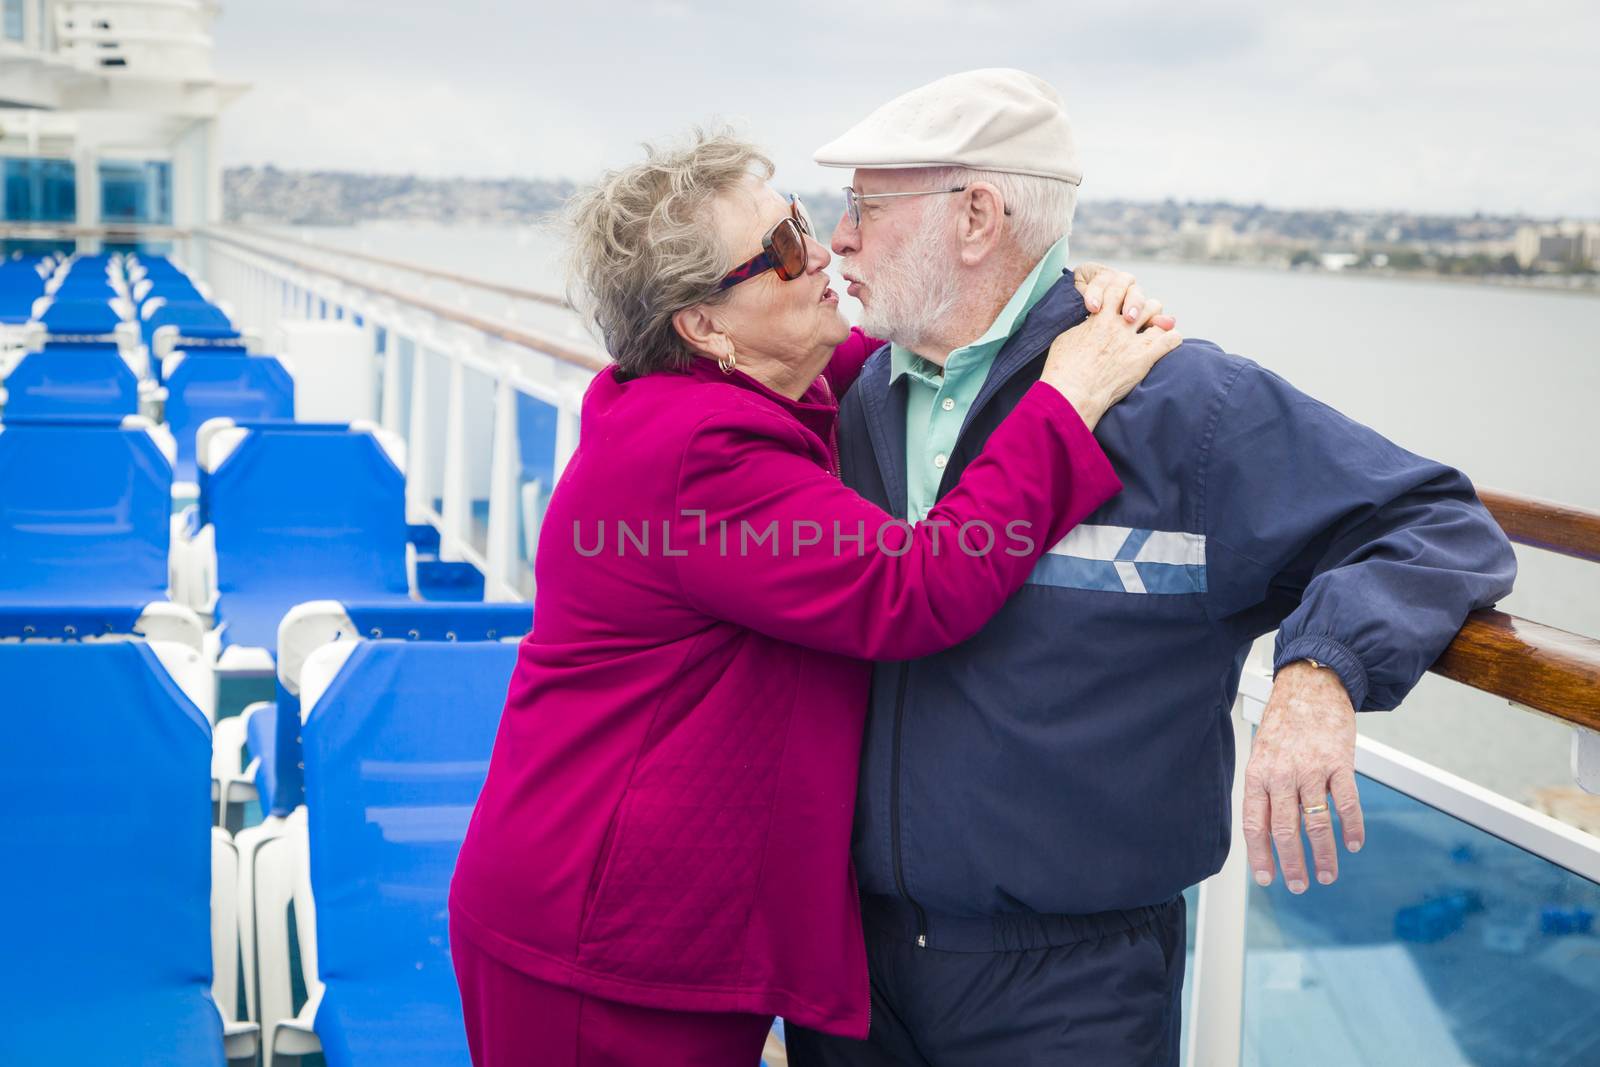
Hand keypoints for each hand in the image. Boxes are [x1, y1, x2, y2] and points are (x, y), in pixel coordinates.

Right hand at [1042, 274, 1182, 429]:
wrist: (1072, 394)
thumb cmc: (1062, 370)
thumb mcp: (1067, 339)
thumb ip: (1083, 327)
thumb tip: (1089, 324)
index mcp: (1099, 318)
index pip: (1117, 286)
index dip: (1123, 285)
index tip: (1122, 296)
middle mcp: (1118, 325)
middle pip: (1141, 299)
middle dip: (1142, 305)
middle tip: (1139, 316)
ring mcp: (1132, 342)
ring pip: (1157, 315)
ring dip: (1157, 319)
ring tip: (1154, 327)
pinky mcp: (1144, 359)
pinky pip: (1170, 339)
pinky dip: (1172, 338)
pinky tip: (1168, 343)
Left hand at [1242, 661, 1364, 892]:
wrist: (1311, 686)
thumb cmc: (1286, 723)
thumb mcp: (1263, 755)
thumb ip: (1266, 790)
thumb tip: (1267, 832)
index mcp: (1259, 774)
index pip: (1255, 824)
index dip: (1260, 855)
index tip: (1267, 879)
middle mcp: (1282, 774)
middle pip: (1285, 830)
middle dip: (1292, 864)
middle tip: (1299, 886)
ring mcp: (1311, 769)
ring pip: (1316, 823)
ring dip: (1323, 855)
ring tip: (1327, 875)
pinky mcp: (1339, 762)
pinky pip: (1347, 803)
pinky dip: (1352, 828)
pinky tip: (1354, 844)